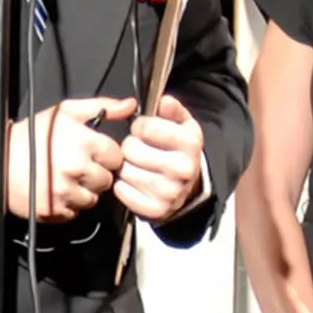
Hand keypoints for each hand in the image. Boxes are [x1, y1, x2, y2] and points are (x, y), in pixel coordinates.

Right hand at [5, 98, 125, 220]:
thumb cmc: (32, 134)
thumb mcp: (65, 111)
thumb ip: (101, 107)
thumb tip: (130, 105)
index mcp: (83, 142)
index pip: (116, 156)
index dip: (106, 155)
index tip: (93, 152)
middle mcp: (76, 168)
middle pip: (107, 180)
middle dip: (96, 173)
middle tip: (78, 166)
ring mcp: (65, 192)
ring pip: (92, 199)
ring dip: (83, 191)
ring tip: (65, 178)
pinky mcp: (54, 211)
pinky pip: (74, 213)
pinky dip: (68, 205)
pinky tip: (55, 190)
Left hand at [115, 93, 205, 222]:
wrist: (188, 188)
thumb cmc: (179, 152)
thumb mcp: (182, 126)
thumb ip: (173, 110)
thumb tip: (164, 102)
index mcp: (190, 144)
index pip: (146, 127)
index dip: (139, 126)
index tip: (143, 130)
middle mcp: (183, 169)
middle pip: (131, 149)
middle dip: (130, 146)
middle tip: (138, 150)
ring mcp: (170, 192)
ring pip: (125, 170)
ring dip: (125, 166)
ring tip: (136, 165)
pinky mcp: (155, 211)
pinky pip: (122, 191)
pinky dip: (123, 185)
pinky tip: (133, 182)